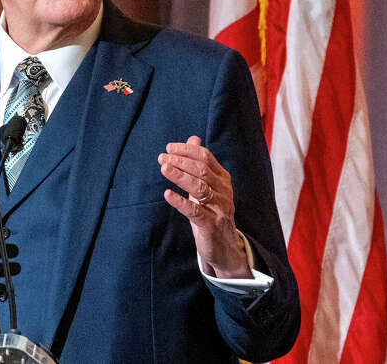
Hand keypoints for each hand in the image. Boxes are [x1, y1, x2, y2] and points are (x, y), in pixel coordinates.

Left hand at [159, 136, 249, 278]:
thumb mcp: (206, 186)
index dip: (186, 151)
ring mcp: (219, 208)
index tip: (168, 148)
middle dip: (180, 161)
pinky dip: (181, 202)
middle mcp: (223, 191)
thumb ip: (200, 163)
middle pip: (202, 170)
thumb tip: (193, 139)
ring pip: (199, 188)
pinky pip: (195, 211)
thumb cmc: (211, 212)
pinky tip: (167, 195)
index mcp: (222, 178)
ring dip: (180, 176)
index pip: (205, 157)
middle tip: (162, 158)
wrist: (224, 247)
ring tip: (164, 169)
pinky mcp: (211, 225)